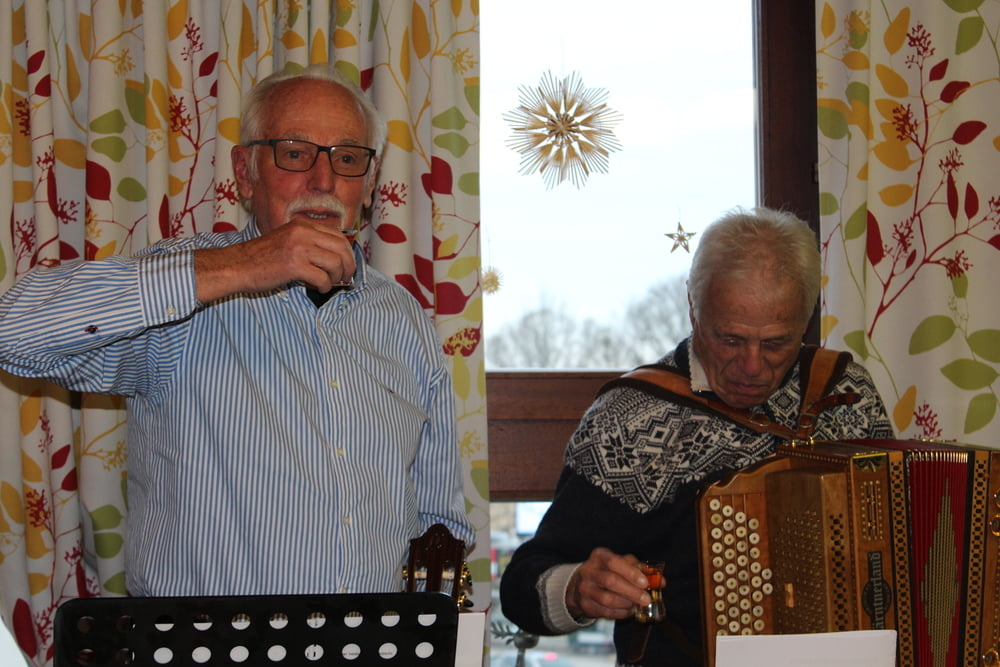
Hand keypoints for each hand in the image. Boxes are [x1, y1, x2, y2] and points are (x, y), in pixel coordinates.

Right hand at [194, 219, 356, 302]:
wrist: (238, 265)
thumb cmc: (262, 257)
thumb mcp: (288, 240)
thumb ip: (309, 243)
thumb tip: (336, 257)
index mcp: (303, 225)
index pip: (338, 236)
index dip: (347, 253)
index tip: (347, 265)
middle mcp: (303, 233)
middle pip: (342, 248)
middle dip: (349, 266)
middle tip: (346, 277)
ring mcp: (299, 248)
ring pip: (335, 263)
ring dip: (337, 277)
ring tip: (329, 283)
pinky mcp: (294, 265)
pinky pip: (323, 278)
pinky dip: (325, 286)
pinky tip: (318, 288)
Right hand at [564, 547, 653, 620]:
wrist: (581, 584)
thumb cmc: (609, 571)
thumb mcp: (622, 564)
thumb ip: (641, 570)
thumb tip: (660, 581)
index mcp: (599, 556)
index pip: (614, 562)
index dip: (631, 573)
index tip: (645, 583)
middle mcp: (588, 570)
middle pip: (610, 581)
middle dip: (631, 592)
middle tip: (646, 600)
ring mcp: (584, 588)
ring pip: (607, 599)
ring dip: (626, 604)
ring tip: (637, 605)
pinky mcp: (584, 605)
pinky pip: (605, 612)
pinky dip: (620, 613)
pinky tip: (629, 611)